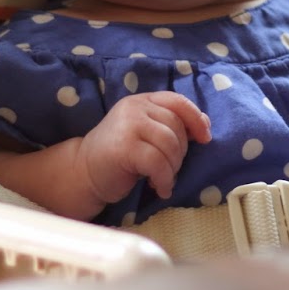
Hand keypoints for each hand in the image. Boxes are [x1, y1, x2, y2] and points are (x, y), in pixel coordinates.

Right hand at [77, 92, 211, 206]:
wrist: (83, 172)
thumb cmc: (119, 156)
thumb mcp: (146, 133)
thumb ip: (170, 125)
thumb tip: (205, 125)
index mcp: (142, 101)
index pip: (177, 101)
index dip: (196, 119)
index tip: (205, 139)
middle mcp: (135, 108)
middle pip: (176, 127)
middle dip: (181, 153)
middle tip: (169, 169)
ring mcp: (128, 125)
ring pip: (170, 145)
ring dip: (173, 168)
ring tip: (163, 179)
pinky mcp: (124, 147)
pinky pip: (158, 163)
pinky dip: (164, 179)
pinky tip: (159, 188)